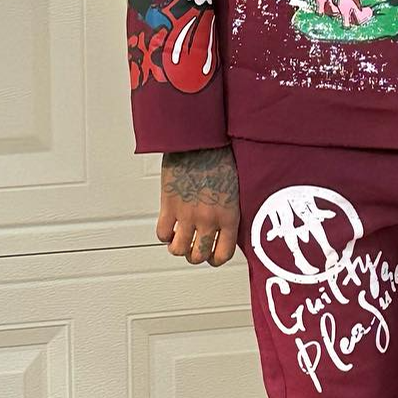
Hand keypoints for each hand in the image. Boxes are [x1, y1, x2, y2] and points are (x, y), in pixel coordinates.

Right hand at [158, 146, 239, 265]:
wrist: (200, 139)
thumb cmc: (219, 156)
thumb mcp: (235, 188)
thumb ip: (229, 210)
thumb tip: (224, 226)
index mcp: (229, 215)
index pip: (223, 254)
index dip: (215, 259)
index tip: (212, 256)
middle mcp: (209, 219)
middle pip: (198, 256)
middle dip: (195, 255)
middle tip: (192, 248)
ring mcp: (187, 214)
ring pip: (178, 250)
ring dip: (177, 247)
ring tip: (178, 239)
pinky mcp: (169, 205)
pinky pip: (162, 233)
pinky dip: (164, 234)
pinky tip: (168, 226)